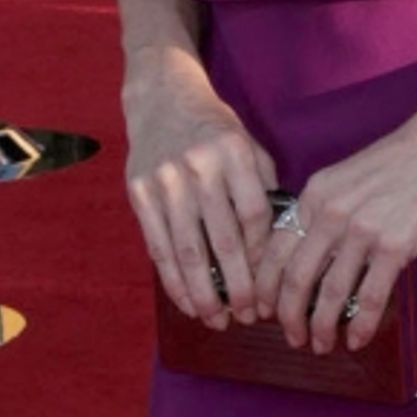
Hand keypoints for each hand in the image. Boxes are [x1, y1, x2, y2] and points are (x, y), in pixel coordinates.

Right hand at [123, 52, 279, 329]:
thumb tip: (276, 238)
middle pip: (222, 239)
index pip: (254, 213)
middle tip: (249, 317)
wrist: (161, 96)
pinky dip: (173, 281)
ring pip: (188, 251)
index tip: (270, 279)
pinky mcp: (139, 193)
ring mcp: (165, 180)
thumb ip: (262, 183)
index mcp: (233, 150)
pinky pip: (159, 248)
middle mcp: (198, 165)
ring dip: (204, 294)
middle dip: (238, 285)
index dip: (262, 252)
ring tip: (218, 321)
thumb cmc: (213, 126)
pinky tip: (187, 303)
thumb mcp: (246, 140)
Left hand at [251, 93, 416, 355]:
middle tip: (292, 338)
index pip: (276, 249)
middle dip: (288, 317)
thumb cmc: (404, 157)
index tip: (263, 310)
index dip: (266, 287)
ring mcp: (364, 228)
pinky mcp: (396, 245)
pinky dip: (360, 326)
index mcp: (317, 192)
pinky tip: (357, 340)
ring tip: (321, 345)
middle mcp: (333, 211)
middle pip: (295, 278)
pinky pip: (370, 298)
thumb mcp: (349, 175)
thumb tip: (311, 255)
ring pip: (329, 294)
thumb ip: (326, 209)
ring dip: (321, 328)